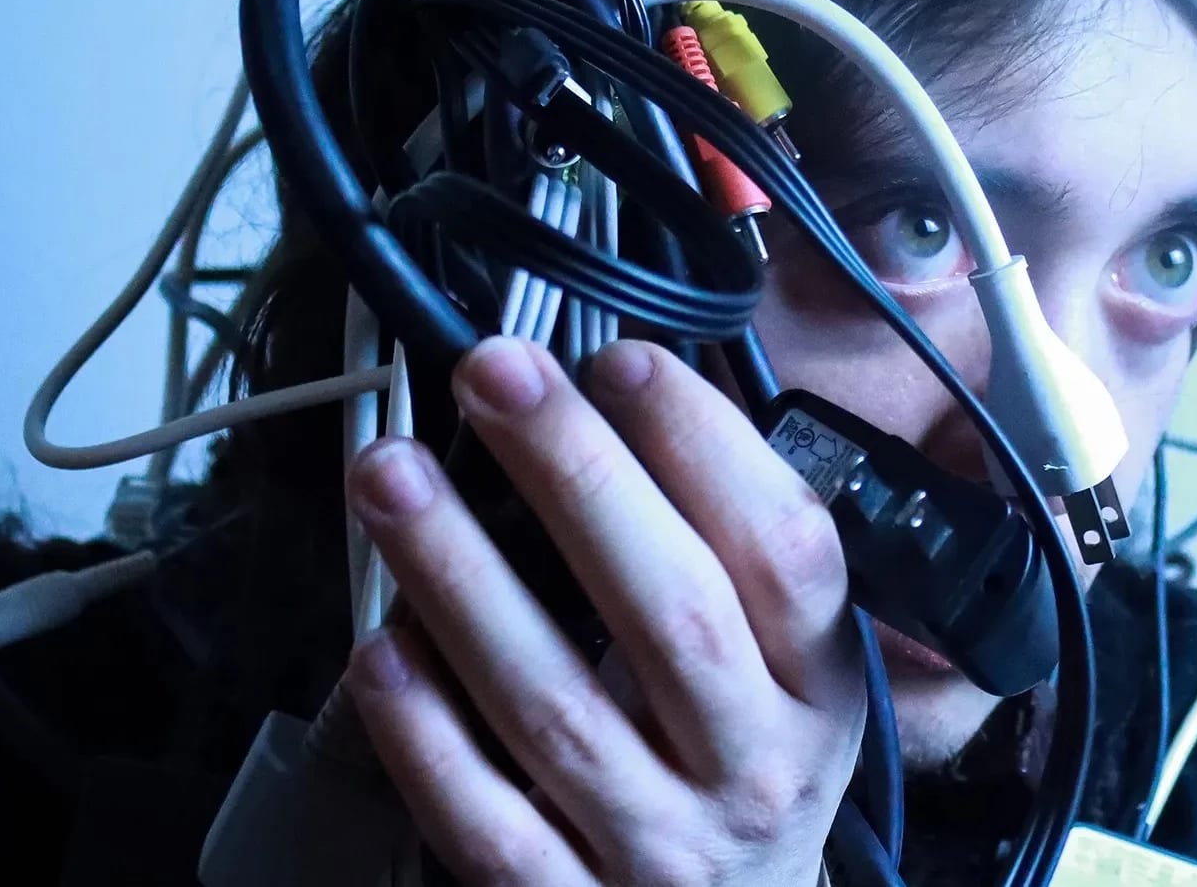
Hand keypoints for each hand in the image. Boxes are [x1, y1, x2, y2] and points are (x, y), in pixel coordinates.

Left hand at [342, 336, 862, 885]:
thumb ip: (731, 552)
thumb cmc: (748, 766)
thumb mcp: (792, 668)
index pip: (784, 551)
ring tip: (393, 474)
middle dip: (576, 476)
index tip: (620, 359)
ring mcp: (660, 845)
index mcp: (817, 684)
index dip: (705, 447)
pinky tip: (379, 648)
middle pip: (670, 614)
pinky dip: (428, 735)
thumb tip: (620, 391)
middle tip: (494, 373)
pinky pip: (489, 823)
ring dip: (466, 578)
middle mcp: (753, 765)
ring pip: (557, 709)